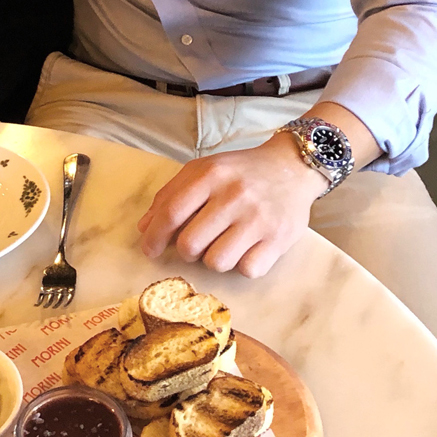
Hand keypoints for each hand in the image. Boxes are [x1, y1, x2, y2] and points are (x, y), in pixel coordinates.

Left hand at [136, 133, 327, 277]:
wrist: (292, 166)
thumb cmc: (241, 172)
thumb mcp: (204, 170)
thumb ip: (171, 194)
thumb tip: (144, 228)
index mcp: (211, 174)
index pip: (171, 212)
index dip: (154, 236)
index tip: (150, 249)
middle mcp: (234, 195)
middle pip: (190, 244)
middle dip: (186, 250)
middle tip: (195, 243)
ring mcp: (257, 218)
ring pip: (216, 262)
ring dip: (214, 259)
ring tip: (223, 243)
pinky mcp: (278, 239)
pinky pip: (247, 270)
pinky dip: (243, 265)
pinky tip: (246, 248)